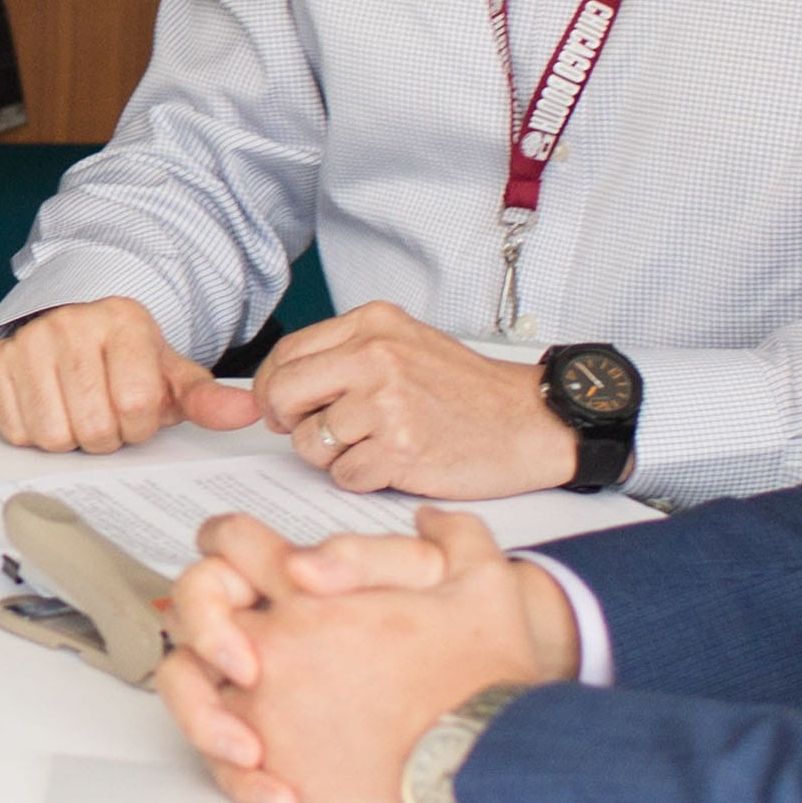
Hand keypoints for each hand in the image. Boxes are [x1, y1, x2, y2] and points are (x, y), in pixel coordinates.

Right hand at [0, 296, 261, 451]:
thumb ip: (207, 398)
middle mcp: (70, 324)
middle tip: (107, 415)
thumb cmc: (122, 357)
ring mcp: (27, 343)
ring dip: (71, 438)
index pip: (136, 403)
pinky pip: (17, 431)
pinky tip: (51, 408)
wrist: (69, 327)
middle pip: (93, 427)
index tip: (138, 410)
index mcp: (122, 321)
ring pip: (53, 435)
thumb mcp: (168, 372)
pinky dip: (36, 432)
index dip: (140, 423)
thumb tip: (249, 412)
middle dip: (106, 435)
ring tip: (80, 412)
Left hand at [153, 506, 576, 802]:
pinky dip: (235, 768)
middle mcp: (275, 644)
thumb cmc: (483, 675)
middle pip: (193, 606)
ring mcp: (267, 705)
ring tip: (238, 706)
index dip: (227, 542)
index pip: (233, 540)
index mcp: (311, 591)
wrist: (485, 757)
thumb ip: (453, 536)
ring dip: (201, 688)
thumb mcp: (484, 582)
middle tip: (232, 633)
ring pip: (187, 684)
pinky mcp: (277, 762)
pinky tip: (270, 778)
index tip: (233, 559)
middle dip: (204, 610)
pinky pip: (222, 761)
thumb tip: (429, 518)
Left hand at [246, 302, 576, 498]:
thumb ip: (344, 357)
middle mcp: (376, 355)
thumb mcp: (404, 345)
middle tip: (313, 435)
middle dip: (288, 423)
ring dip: (333, 457)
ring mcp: (387, 402)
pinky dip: (361, 478)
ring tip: (374, 447)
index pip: (286, 354)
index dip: (272, 390)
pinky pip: (343, 475)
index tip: (280, 408)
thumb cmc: (466, 391)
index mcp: (373, 324)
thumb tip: (277, 390)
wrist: (529, 420)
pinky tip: (393, 464)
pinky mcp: (399, 449)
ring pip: (310, 442)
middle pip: (284, 395)